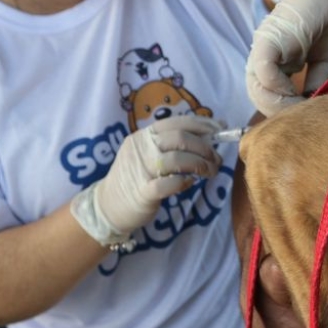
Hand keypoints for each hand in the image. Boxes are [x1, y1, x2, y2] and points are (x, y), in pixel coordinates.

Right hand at [85, 115, 223, 236]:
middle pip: (180, 138)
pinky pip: (168, 184)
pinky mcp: (142, 192)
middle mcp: (141, 148)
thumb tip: (210, 134)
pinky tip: (189, 183)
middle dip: (205, 148)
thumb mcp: (149, 153)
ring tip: (210, 172)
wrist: (107, 205)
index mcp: (144, 135)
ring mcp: (141, 169)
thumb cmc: (136, 177)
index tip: (220, 130)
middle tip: (216, 160)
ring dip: (201, 165)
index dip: (202, 124)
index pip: (177, 122)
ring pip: (177, 159)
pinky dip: (183, 182)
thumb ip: (173, 144)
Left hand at [246, 0, 327, 116]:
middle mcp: (265, 57)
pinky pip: (263, 70)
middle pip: (259, 97)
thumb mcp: (327, 63)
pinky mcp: (269, 38)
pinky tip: (296, 92)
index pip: (269, 99)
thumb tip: (312, 111)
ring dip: (279, 104)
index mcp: (276, 64)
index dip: (287, 114)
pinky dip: (277, 86)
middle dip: (281, 114)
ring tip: (303, 106)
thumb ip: (317, 85)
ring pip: (256, 88)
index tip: (310, 118)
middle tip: (306, 117)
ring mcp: (264, 47)